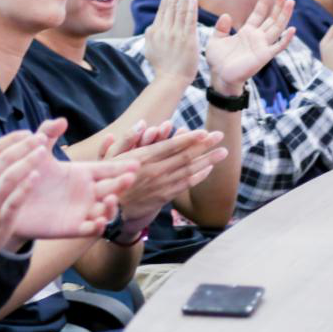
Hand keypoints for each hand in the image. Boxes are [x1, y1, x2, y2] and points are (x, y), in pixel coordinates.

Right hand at [0, 131, 44, 267]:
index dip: (9, 140)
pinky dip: (25, 188)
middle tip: (40, 137)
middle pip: (4, 161)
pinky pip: (14, 202)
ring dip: (28, 162)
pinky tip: (36, 176)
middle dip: (24, 146)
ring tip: (43, 151)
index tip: (25, 133)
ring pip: (11, 178)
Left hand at [13, 118, 136, 238]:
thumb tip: (62, 120)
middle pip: (112, 188)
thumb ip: (48, 133)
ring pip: (106, 210)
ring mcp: (82, 210)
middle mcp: (87, 192)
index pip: (107, 169)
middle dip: (122, 183)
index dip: (121, 166)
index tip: (135, 162)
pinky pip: (90, 229)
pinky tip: (97, 221)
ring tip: (111, 198)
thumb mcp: (38, 152)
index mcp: (83, 173)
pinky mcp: (73, 227)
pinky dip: (97, 226)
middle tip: (130, 177)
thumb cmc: (27, 174)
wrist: (12, 201)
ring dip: (112, 206)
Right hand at [105, 126, 227, 230]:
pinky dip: (198, 176)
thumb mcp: (110, 156)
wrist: (110, 209)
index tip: (204, 131)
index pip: (171, 146)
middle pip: (184, 157)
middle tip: (220, 135)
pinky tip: (209, 169)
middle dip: (204, 145)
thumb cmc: (109, 179)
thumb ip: (127, 138)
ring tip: (223, 152)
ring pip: (189, 171)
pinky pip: (185, 185)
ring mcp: (161, 185)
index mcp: (142, 158)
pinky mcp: (164, 197)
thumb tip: (141, 122)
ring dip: (208, 160)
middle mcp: (155, 171)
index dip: (189, 139)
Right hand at [143, 0, 199, 85]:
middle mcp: (164, 30)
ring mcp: (175, 34)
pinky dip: (190, 9)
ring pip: (179, 9)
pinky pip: (188, 21)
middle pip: (170, 4)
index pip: (163, 7)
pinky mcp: (186, 40)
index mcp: (155, 30)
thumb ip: (152, 35)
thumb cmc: (162, 66)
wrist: (169, 80)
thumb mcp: (150, 48)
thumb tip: (153, 25)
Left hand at [205, 0, 294, 93]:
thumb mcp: (216, 40)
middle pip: (271, 18)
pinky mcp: (264, 56)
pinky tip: (292, 29)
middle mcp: (257, 37)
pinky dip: (285, 39)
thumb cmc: (218, 60)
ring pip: (277, 28)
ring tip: (290, 2)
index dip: (264, 2)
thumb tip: (226, 15)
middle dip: (278, 5)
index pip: (258, 13)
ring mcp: (262, 46)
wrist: (219, 77)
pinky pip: (278, 47)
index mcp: (247, 32)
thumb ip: (221, 27)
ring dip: (284, 16)